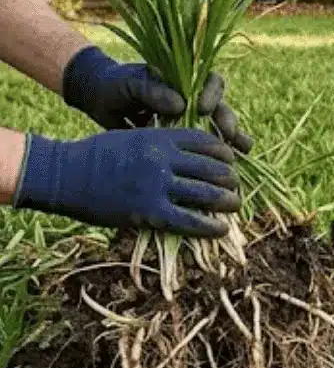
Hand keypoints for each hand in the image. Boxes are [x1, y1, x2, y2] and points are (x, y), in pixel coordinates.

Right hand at [13, 128, 240, 238]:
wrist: (64, 175)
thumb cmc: (96, 156)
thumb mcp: (134, 138)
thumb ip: (163, 145)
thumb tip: (192, 157)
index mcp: (161, 138)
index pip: (207, 142)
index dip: (225, 153)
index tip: (231, 161)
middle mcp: (164, 159)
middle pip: (214, 169)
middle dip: (231, 179)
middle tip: (235, 187)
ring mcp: (157, 186)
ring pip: (209, 194)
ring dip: (229, 202)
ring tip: (236, 205)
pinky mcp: (149, 212)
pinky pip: (191, 221)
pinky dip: (211, 226)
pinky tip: (221, 229)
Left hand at [61, 46, 251, 152]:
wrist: (98, 100)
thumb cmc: (114, 86)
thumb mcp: (129, 84)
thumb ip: (153, 91)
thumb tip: (181, 104)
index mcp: (183, 80)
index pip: (210, 82)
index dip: (213, 94)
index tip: (201, 108)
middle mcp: (193, 99)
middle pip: (221, 107)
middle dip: (228, 121)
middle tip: (228, 136)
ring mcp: (191, 118)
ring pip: (220, 127)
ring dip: (233, 138)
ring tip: (242, 151)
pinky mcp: (184, 139)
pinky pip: (206, 146)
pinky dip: (217, 156)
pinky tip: (230, 164)